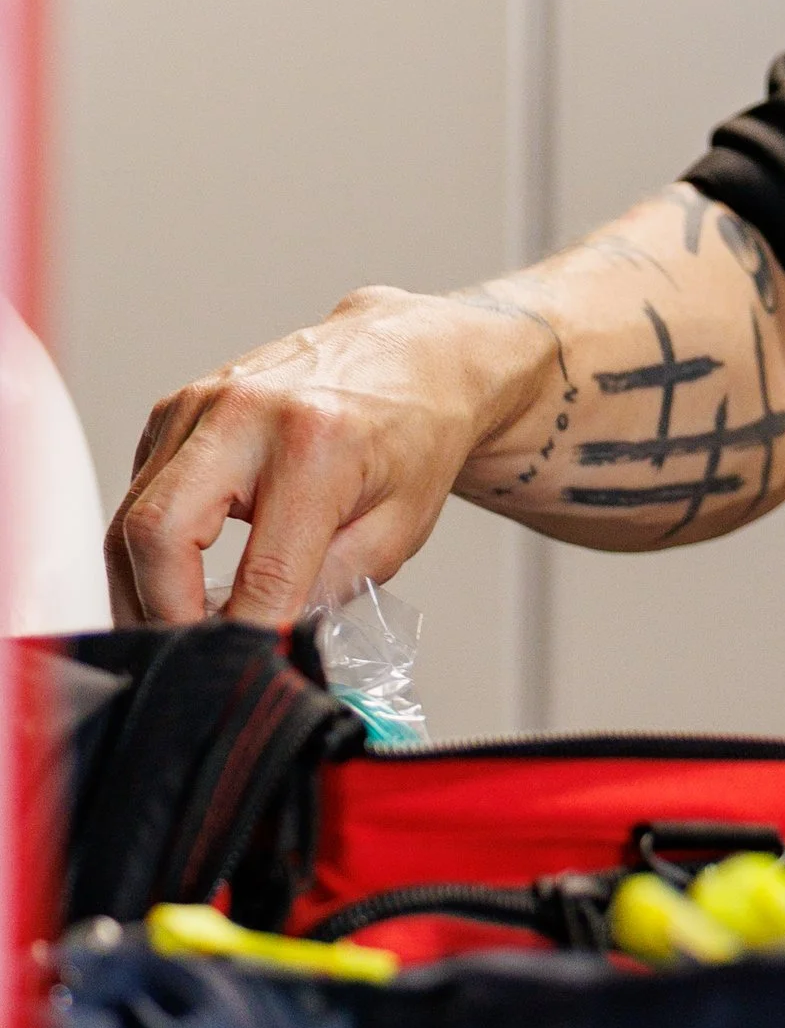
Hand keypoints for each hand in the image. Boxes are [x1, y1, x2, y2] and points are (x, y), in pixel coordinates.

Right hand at [107, 286, 540, 630]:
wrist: (408, 356)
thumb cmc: (412, 434)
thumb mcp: (398, 529)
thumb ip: (330, 590)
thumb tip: (268, 643)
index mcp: (314, 444)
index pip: (260, 572)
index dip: (247, 638)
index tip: (248, 671)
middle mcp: (244, 413)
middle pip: (155, 535)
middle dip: (163, 616)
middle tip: (194, 658)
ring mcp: (198, 404)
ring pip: (129, 520)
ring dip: (144, 589)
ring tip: (185, 627)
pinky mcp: (172, 410)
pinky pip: (136, 495)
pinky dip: (149, 547)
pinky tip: (183, 572)